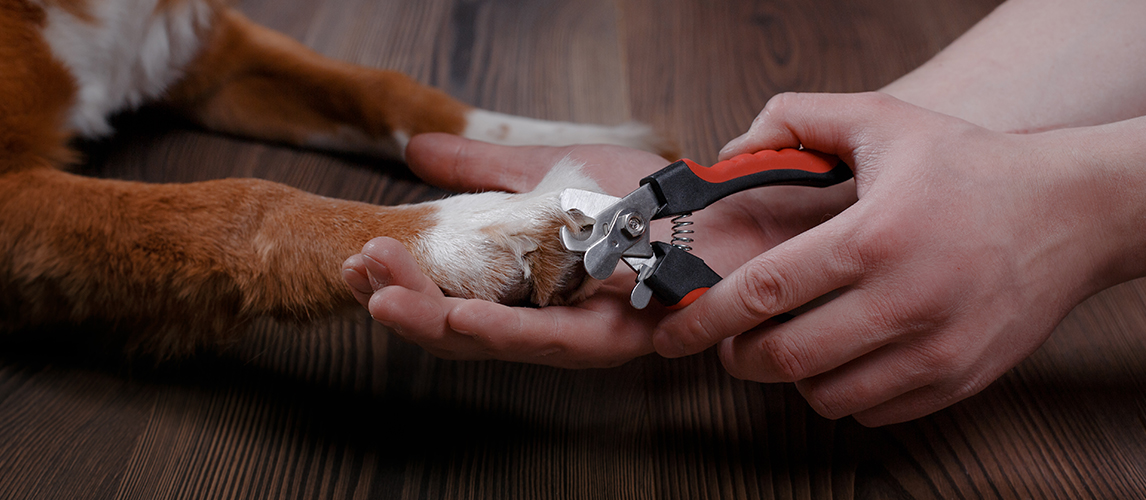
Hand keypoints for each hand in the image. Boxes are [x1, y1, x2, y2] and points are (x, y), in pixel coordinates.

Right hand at [342, 133, 855, 367]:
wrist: (731, 202)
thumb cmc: (649, 199)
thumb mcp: (549, 174)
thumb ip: (485, 170)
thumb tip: (419, 150)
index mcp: (526, 289)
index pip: (452, 297)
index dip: (405, 284)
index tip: (361, 258)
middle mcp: (549, 323)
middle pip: (463, 329)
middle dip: (405, 304)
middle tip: (358, 275)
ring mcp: (583, 337)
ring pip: (496, 342)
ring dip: (433, 320)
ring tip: (381, 298)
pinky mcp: (622, 338)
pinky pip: (554, 339)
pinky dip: (500, 330)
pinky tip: (454, 320)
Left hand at [653, 92, 1137, 424]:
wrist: (1070, 214)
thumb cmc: (971, 168)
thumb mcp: (883, 120)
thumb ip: (797, 121)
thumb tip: (731, 154)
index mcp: (874, 238)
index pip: (764, 293)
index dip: (706, 320)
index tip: (676, 332)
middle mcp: (904, 302)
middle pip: (784, 358)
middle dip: (739, 356)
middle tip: (731, 341)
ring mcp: (934, 350)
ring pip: (824, 396)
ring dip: (792, 376)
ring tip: (793, 343)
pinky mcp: (956, 381)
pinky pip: (871, 413)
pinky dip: (843, 393)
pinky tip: (845, 356)